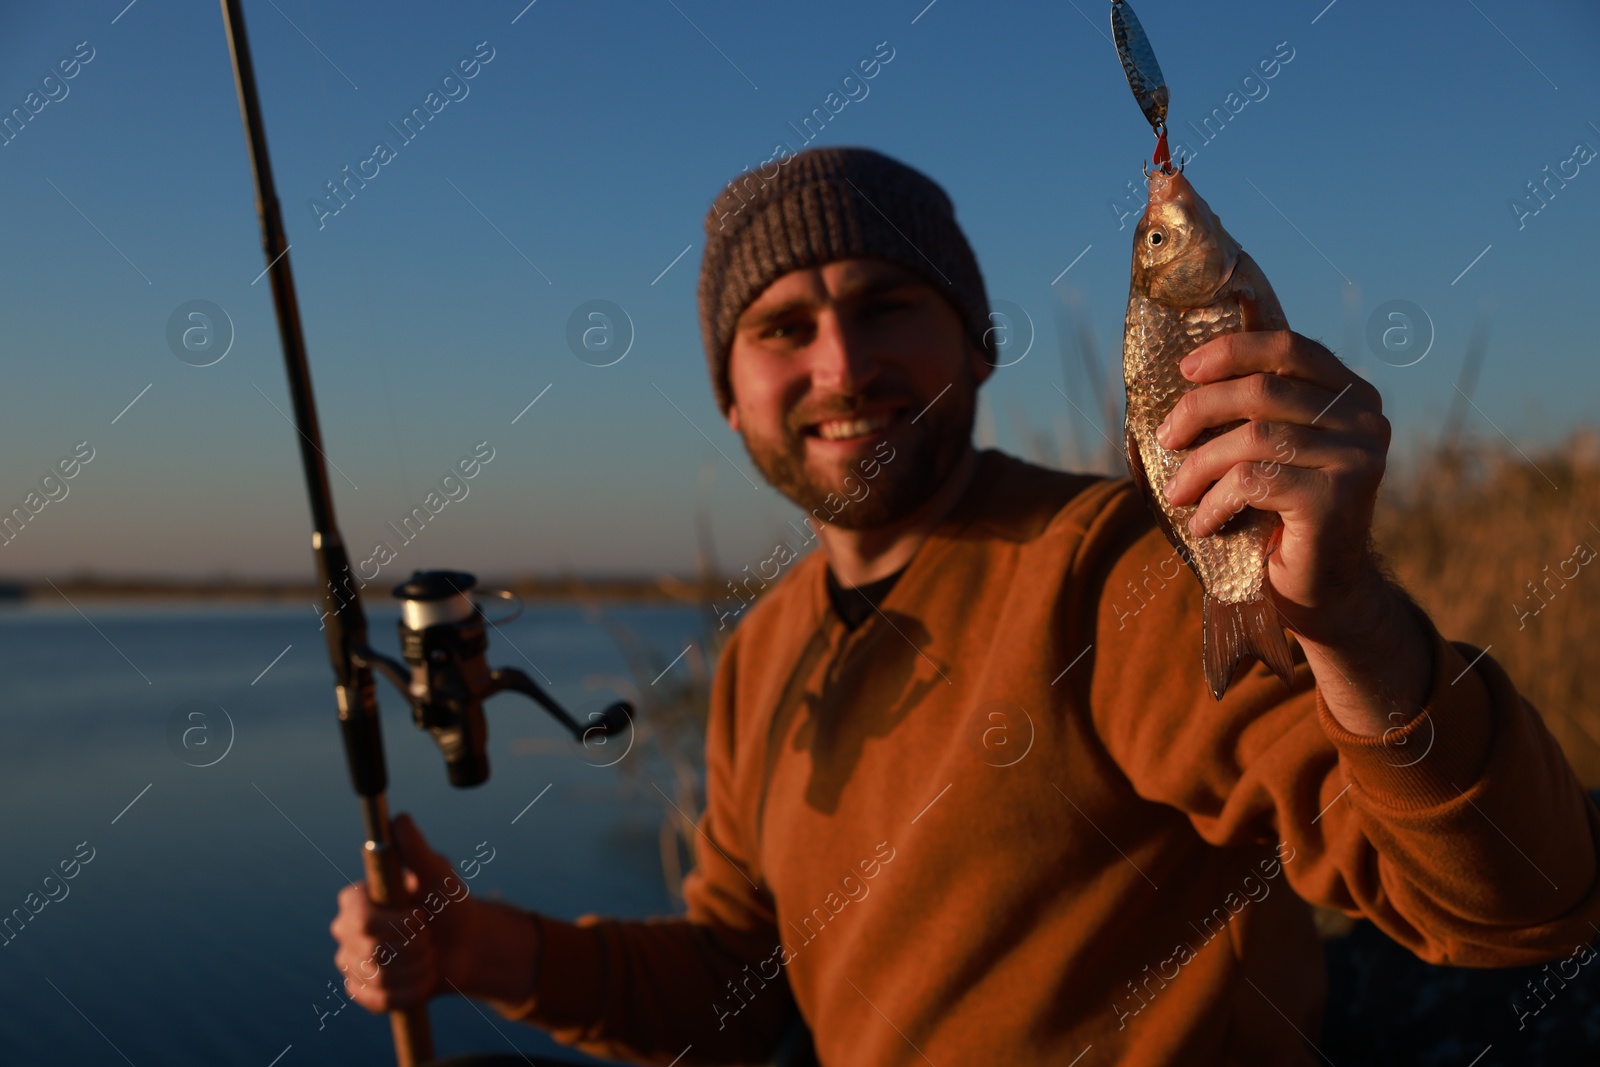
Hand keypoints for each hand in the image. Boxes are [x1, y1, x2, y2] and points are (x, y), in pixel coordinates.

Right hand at [329, 813, 486, 1011]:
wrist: (463, 944)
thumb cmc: (448, 904)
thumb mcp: (438, 875)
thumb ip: (417, 849)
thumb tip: (399, 820)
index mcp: (355, 898)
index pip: (359, 919)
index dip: (396, 924)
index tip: (422, 918)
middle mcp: (345, 930)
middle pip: (371, 952)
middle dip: (414, 947)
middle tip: (429, 936)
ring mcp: (350, 963)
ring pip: (380, 979)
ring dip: (417, 969)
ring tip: (429, 955)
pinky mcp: (361, 991)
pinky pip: (381, 1001)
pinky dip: (410, 991)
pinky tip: (421, 977)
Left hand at [1155, 330, 1387, 639]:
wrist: (1323, 590)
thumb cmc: (1284, 515)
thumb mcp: (1273, 451)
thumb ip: (1255, 410)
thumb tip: (1186, 373)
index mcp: (1352, 395)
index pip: (1290, 348)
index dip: (1233, 351)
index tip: (1185, 369)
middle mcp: (1365, 419)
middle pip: (1262, 390)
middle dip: (1200, 410)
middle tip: (1166, 438)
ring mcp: (1355, 458)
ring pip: (1253, 438)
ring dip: (1200, 466)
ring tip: (1177, 493)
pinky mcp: (1335, 498)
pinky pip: (1253, 482)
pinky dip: (1215, 501)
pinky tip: (1202, 523)